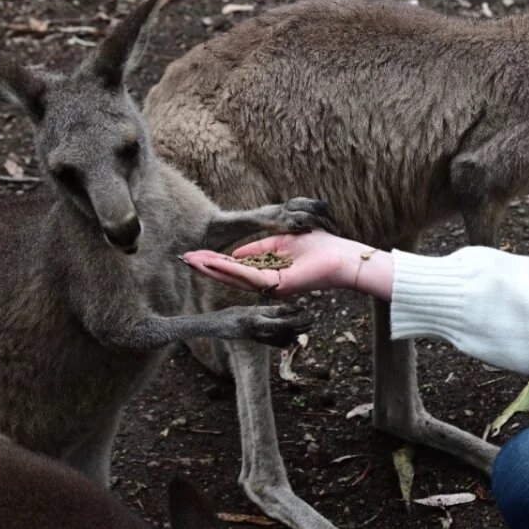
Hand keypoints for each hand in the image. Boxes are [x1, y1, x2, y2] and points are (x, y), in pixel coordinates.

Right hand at [182, 230, 363, 297]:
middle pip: (231, 276)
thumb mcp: (282, 241)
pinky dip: (231, 269)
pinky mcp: (277, 285)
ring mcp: (271, 286)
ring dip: (213, 269)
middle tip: (186, 260)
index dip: (216, 262)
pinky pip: (250, 276)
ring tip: (193, 262)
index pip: (237, 268)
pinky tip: (214, 264)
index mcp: (268, 272)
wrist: (342, 257)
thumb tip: (237, 253)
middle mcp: (266, 282)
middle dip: (208, 268)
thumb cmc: (319, 247)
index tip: (197, 256)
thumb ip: (259, 248)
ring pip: (236, 278)